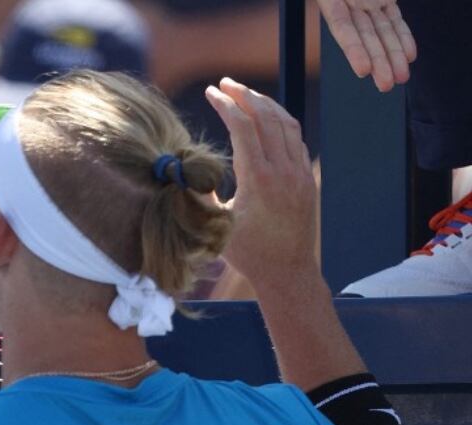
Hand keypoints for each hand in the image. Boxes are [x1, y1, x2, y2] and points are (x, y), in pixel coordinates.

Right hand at [206, 78, 318, 290]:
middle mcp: (282, 171)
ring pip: (287, 124)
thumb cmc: (247, 253)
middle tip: (227, 83)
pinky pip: (296, 140)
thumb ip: (203, 192)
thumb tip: (187, 168)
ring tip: (247, 94)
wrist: (287, 272)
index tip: (212, 92)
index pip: (244, 127)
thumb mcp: (216, 223)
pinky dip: (281, 123)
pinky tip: (268, 120)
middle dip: (245, 95)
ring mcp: (299, 174)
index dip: (226, 105)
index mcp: (258, 180)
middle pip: (266, 118)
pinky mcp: (307, 180)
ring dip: (266, 104)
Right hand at [316, 0, 414, 91]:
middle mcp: (349, 3)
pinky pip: (393, 19)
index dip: (354, 49)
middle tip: (386, 84)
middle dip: (378, 60)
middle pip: (366, 36)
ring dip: (393, 55)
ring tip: (401, 76)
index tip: (363, 69)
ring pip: (382, 31)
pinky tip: (409, 55)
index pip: (343, 28)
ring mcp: (367, 1)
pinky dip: (403, 37)